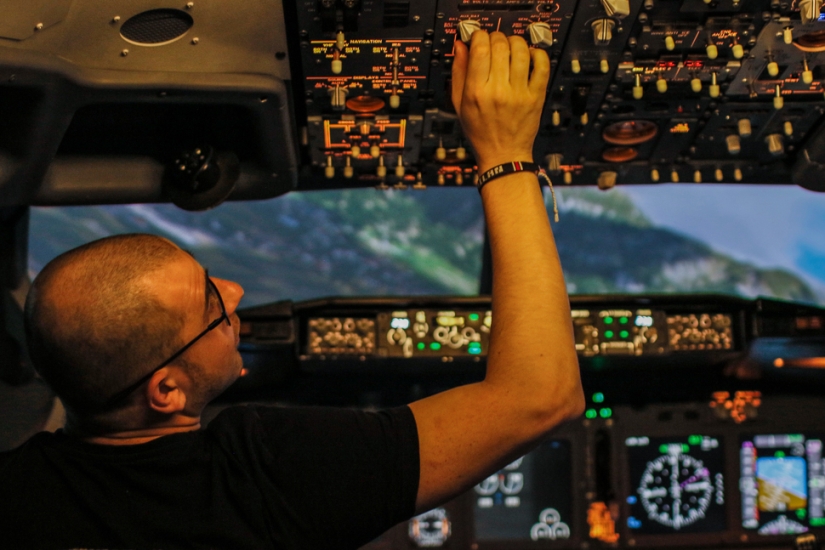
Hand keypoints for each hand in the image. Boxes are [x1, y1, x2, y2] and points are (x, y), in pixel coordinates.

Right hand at [451, 31, 549, 173]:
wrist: (503, 155)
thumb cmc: (480, 132)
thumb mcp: (459, 104)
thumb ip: (458, 73)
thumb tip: (460, 46)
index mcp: (476, 92)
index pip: (480, 49)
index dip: (480, 36)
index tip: (479, 38)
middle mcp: (498, 91)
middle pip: (500, 45)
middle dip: (496, 37)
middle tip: (494, 42)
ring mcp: (519, 93)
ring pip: (521, 50)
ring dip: (516, 42)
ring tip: (511, 47)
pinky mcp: (536, 96)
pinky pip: (542, 65)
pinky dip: (537, 53)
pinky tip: (530, 55)